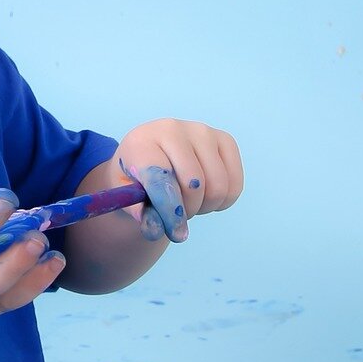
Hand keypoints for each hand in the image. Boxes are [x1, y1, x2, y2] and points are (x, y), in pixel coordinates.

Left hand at [116, 120, 243, 242]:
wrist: (152, 152)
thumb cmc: (137, 177)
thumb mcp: (127, 195)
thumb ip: (138, 212)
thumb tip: (156, 229)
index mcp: (142, 141)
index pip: (161, 178)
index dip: (169, 210)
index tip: (174, 232)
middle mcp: (173, 129)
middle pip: (194, 185)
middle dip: (186, 210)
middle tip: (175, 212)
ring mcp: (202, 132)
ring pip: (217, 187)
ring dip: (204, 206)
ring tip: (188, 201)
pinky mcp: (225, 140)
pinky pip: (235, 184)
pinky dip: (223, 201)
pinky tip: (206, 195)